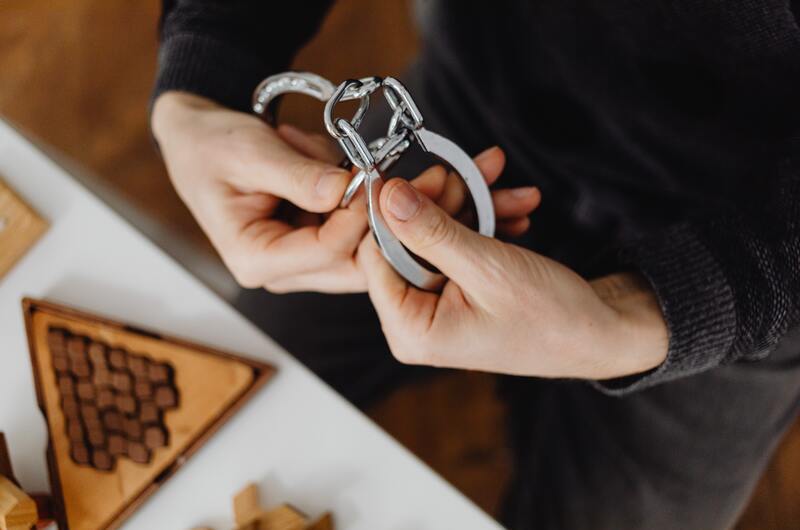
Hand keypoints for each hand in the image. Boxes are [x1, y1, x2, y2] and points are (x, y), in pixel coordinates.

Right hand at [152, 92, 538, 292]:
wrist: (199, 142)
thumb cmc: (212, 148)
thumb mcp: (247, 153)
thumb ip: (298, 174)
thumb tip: (348, 190)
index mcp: (260, 261)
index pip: (329, 248)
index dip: (365, 214)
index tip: (391, 178)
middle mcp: (290, 269)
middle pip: (364, 258)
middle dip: (415, 223)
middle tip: (462, 189)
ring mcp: (311, 257)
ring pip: (378, 248)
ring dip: (423, 219)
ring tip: (474, 188)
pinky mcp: (326, 239)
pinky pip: (373, 231)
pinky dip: (406, 211)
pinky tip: (453, 191)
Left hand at [357, 177, 668, 379]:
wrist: (601, 333)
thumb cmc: (551, 317)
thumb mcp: (486, 267)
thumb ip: (431, 230)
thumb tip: (387, 195)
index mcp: (410, 330)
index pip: (374, 256)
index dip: (396, 210)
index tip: (429, 175)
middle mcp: (416, 322)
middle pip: (406, 241)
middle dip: (446, 201)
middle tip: (476, 171)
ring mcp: (437, 307)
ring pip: (436, 236)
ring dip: (473, 206)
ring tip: (511, 187)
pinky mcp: (458, 292)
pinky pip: (458, 245)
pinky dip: (484, 223)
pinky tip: (515, 209)